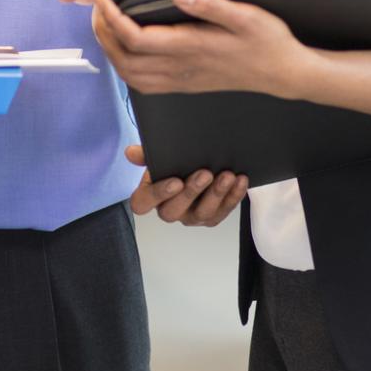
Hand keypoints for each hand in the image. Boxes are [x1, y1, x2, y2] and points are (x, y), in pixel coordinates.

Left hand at [92, 0, 313, 96]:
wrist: (284, 74)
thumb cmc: (268, 41)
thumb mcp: (246, 15)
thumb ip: (210, 4)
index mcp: (191, 46)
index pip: (136, 38)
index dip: (113, 19)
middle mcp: (181, 68)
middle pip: (125, 60)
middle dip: (104, 36)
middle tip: (98, 10)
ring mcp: (182, 80)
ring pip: (131, 75)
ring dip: (111, 52)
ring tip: (106, 26)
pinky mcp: (185, 86)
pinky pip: (144, 84)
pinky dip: (126, 68)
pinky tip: (127, 50)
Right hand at [124, 144, 247, 226]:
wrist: (197, 165)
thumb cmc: (173, 163)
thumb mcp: (159, 156)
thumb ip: (145, 154)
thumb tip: (131, 152)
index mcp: (150, 196)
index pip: (143, 203)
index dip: (158, 194)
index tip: (175, 180)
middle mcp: (169, 210)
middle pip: (174, 210)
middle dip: (192, 192)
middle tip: (205, 174)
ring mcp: (191, 217)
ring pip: (203, 213)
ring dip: (216, 194)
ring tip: (226, 175)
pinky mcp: (211, 218)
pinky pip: (223, 211)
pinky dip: (233, 196)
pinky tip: (240, 180)